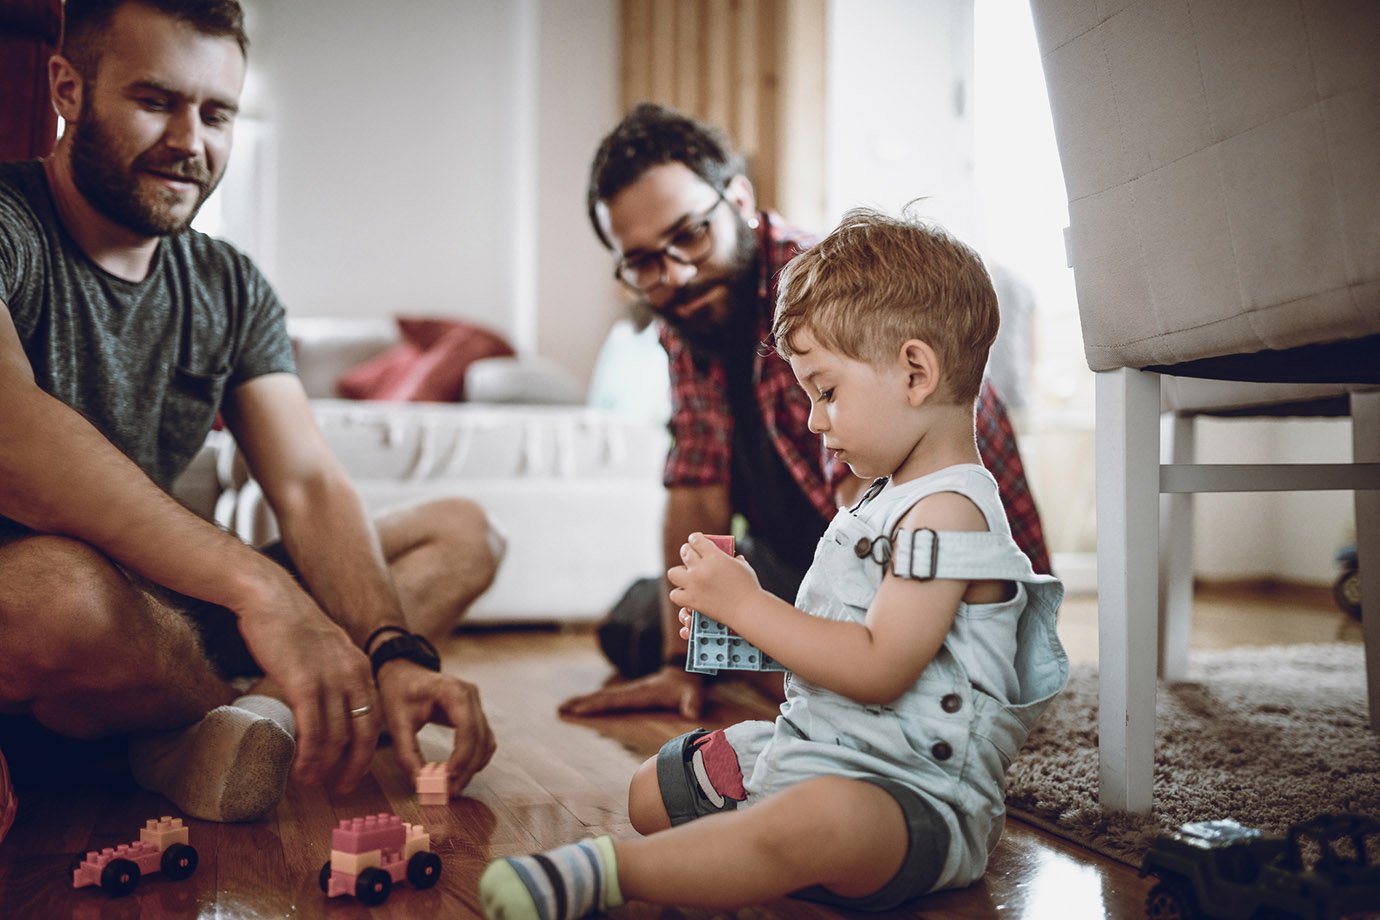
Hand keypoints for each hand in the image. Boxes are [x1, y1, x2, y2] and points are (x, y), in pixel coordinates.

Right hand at [234, 571, 379, 791]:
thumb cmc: (290, 626)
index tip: (352, 770)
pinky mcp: (304, 683)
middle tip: (340, 788)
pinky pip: (314, 731)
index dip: (364, 750)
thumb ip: (333, 676)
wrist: (269, 597)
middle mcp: (354, 674)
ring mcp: (331, 679)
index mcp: (361, 668)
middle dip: (353, 767)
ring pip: (336, 738)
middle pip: (363, 734)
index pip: (374, 719)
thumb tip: (325, 707)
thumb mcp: (326, 651)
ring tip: (309, 782)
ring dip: (324, 768)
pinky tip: (299, 769)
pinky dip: (309, 757)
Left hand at [376, 660, 494, 795]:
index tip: (447, 779)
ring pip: (486, 742)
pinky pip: (484, 740)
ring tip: (454, 786)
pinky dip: (475, 758)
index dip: (461, 756)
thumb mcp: (397, 721)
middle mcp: (471, 695)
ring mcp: (476, 703)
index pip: (467, 728)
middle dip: (467, 768)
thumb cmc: (399, 692)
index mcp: (453, 691)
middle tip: (450, 791)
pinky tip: (460, 773)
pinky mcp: (475, 713)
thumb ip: (407, 753)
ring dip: (473, 766)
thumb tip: (420, 782)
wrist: (403, 672)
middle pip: (480, 738)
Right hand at [558, 666, 705, 719]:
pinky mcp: (627, 695)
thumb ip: (692, 702)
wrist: (683, 674)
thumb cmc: (686, 687)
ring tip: (561, 708)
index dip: (598, 704)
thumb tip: (692, 714)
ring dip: (582, 702)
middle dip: (582, 702)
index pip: (616, 699)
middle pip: (602, 697)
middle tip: (560, 708)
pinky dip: (592, 703)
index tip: (580, 709)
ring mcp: (628, 692)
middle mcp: (631, 691)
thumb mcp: (692, 694)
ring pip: (602, 698)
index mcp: (641, 693)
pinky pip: (607, 700)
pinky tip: (579, 708)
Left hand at [666, 532, 761, 628]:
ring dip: (680, 572)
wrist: (747, 609)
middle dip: (688, 551)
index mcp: (714, 556)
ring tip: (687, 575)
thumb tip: (733, 557)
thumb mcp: (743, 566)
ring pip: (673, 572)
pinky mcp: (691, 600)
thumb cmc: (749, 588)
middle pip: (685, 552)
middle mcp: (700, 568)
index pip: (696, 539)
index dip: (695, 538)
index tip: (695, 540)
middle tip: (691, 556)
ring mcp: (694, 584)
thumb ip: (734, 559)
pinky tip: (687, 592)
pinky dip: (679, 593)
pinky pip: (674, 594)